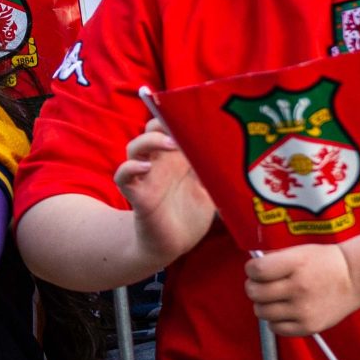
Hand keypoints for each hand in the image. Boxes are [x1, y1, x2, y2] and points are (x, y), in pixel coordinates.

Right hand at [117, 115, 213, 263]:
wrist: (172, 246)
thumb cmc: (190, 216)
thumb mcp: (210, 193)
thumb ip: (217, 176)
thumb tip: (236, 159)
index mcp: (177, 159)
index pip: (171, 126)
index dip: (178, 116)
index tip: (195, 112)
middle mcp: (159, 163)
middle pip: (150, 129)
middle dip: (161, 121)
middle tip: (180, 125)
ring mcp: (146, 178)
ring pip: (134, 148)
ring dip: (149, 141)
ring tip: (171, 143)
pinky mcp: (137, 196)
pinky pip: (123, 177)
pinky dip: (129, 169)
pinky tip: (145, 168)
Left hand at [245, 244, 359, 336]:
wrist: (355, 278)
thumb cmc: (325, 263)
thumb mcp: (300, 252)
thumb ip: (274, 260)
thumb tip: (251, 271)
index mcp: (296, 264)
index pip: (256, 270)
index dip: (251, 269)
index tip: (256, 270)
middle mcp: (299, 287)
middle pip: (254, 293)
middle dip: (254, 287)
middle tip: (262, 285)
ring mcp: (303, 309)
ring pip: (262, 312)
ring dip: (263, 304)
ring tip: (275, 298)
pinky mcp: (308, 326)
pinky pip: (276, 328)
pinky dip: (275, 320)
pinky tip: (285, 310)